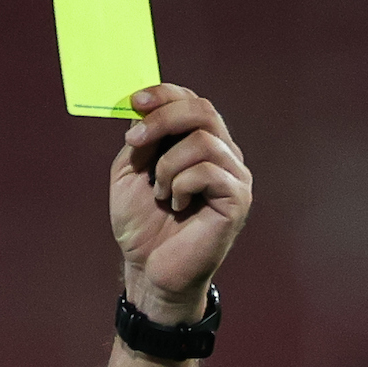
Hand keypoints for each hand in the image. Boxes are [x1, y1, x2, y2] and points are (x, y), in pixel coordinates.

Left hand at [111, 84, 252, 325]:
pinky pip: (209, 171)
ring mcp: (235, 176)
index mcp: (200, 143)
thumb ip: (141, 140)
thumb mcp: (130, 173)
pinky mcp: (237, 199)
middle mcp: (224, 154)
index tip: (135, 102)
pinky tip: (177, 207)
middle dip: (162, 120)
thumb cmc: (143, 226)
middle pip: (202, 110)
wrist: (151, 272)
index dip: (164, 94)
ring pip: (203, 141)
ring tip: (160, 194)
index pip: (192, 101)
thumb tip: (144, 110)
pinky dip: (182, 185)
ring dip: (168, 165)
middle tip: (134, 142)